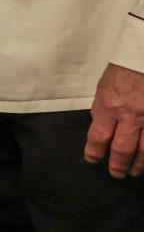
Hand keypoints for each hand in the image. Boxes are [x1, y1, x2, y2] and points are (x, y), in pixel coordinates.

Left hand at [85, 63, 143, 177]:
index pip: (98, 137)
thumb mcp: (103, 90)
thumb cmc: (121, 72)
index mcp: (109, 106)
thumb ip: (102, 110)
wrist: (140, 58)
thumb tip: (101, 129)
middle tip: (116, 174)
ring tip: (135, 171)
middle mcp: (130, 115)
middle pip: (122, 148)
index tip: (92, 160)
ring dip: (139, 164)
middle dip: (118, 165)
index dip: (93, 152)